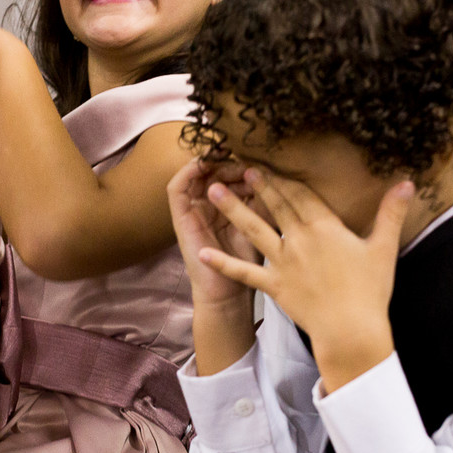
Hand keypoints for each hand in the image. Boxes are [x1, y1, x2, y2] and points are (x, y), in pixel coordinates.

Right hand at [168, 157, 260, 311]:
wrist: (230, 290)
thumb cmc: (248, 259)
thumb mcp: (262, 221)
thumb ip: (264, 198)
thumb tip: (276, 172)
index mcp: (225, 204)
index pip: (229, 172)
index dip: (242, 163)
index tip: (261, 163)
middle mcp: (206, 204)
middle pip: (212, 169)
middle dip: (229, 162)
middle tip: (246, 162)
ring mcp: (191, 210)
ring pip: (194, 174)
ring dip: (211, 164)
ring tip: (229, 162)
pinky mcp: (179, 217)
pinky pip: (176, 188)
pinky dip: (187, 172)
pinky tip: (204, 166)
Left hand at [201, 168, 413, 391]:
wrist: (352, 331)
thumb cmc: (370, 291)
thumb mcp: (383, 248)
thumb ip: (391, 213)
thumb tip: (408, 181)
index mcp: (325, 229)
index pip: (302, 196)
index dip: (286, 178)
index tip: (271, 162)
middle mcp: (300, 241)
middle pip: (277, 206)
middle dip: (259, 185)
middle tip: (240, 165)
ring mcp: (284, 263)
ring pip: (254, 229)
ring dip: (233, 209)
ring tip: (213, 190)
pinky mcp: (274, 286)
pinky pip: (244, 272)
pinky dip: (223, 263)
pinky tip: (202, 252)